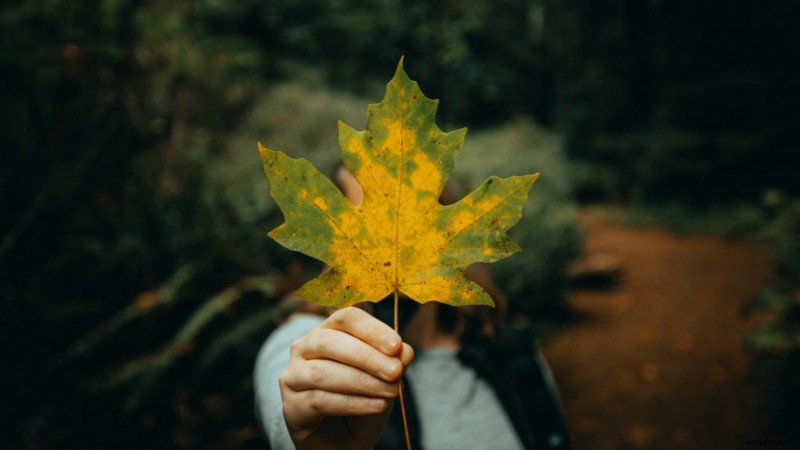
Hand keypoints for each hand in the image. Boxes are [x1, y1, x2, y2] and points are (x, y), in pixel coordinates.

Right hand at [279, 307, 413, 449]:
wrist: (344, 440)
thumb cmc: (362, 399)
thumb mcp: (384, 378)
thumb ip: (393, 361)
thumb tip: (404, 351)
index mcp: (328, 331)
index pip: (346, 318)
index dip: (371, 329)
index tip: (396, 345)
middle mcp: (304, 348)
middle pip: (329, 341)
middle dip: (366, 356)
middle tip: (395, 372)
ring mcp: (293, 376)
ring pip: (322, 372)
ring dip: (361, 381)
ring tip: (390, 391)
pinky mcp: (291, 405)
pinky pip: (320, 400)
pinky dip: (353, 403)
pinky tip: (377, 405)